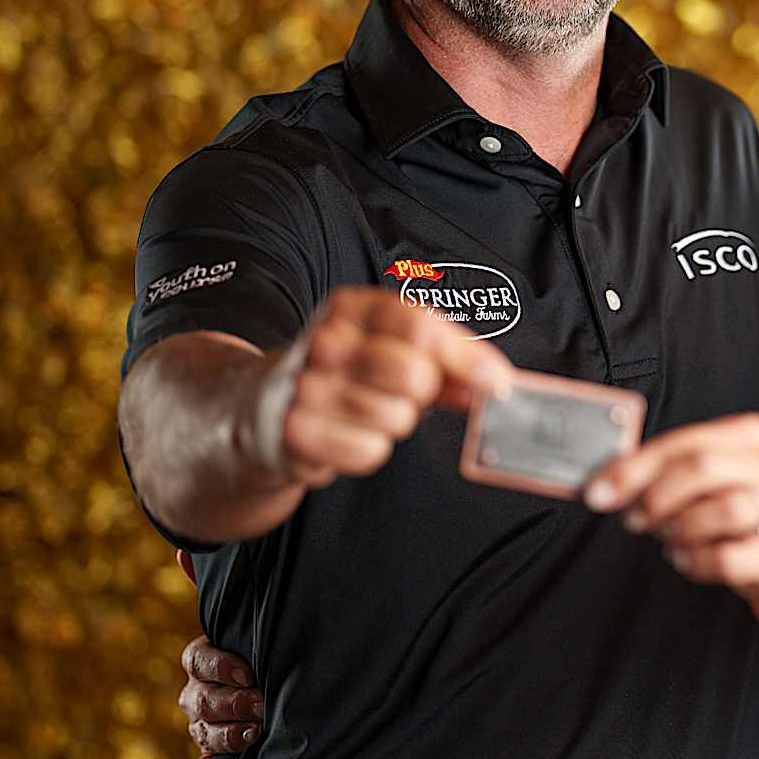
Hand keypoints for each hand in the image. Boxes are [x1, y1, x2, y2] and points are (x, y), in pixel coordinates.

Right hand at [179, 634, 260, 758]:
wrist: (262, 680)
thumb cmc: (261, 657)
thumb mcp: (252, 648)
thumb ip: (252, 645)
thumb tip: (257, 644)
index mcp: (199, 660)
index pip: (198, 661)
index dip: (222, 668)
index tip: (249, 676)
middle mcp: (194, 691)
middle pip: (203, 700)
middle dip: (235, 704)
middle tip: (261, 705)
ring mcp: (200, 720)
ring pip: (205, 731)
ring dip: (231, 733)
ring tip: (257, 729)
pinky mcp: (210, 742)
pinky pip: (205, 757)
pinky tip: (221, 758)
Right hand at [252, 287, 512, 488]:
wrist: (261, 408)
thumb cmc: (342, 373)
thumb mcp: (389, 348)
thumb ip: (445, 361)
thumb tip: (493, 384)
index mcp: (351, 307)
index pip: (421, 326)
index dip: (468, 358)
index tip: (497, 383)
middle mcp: (325, 340)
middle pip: (415, 374)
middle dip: (424, 394)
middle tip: (403, 395)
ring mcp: (305, 386)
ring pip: (397, 417)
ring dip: (394, 423)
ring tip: (365, 412)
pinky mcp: (296, 432)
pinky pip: (369, 451)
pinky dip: (368, 451)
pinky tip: (345, 435)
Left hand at [586, 413, 758, 600]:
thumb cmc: (737, 504)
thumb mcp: (706, 478)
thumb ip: (662, 470)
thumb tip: (604, 481)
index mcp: (750, 435)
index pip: (686, 441)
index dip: (636, 467)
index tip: (600, 492)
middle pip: (705, 466)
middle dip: (657, 495)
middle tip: (635, 519)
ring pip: (726, 509)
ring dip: (683, 528)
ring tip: (671, 537)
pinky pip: (729, 558)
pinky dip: (696, 561)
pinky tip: (687, 558)